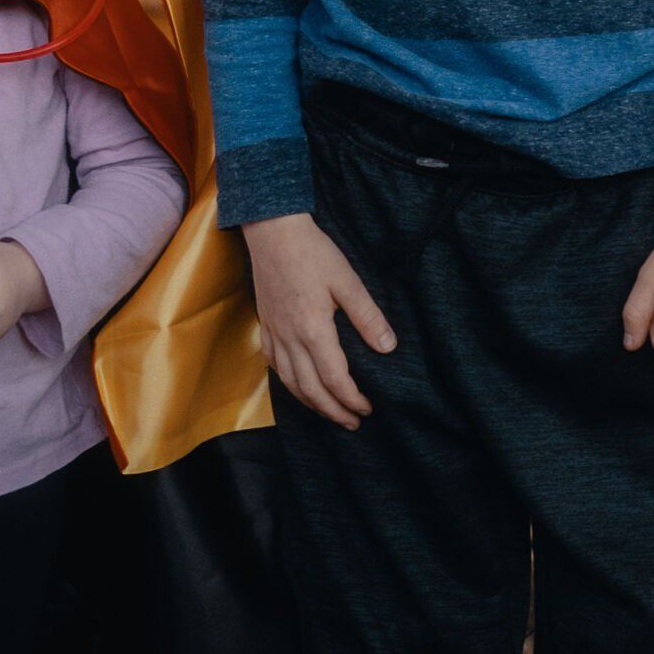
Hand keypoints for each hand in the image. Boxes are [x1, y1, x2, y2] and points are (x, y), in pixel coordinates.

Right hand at [244, 213, 395, 430]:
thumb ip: (368, 317)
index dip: (351, 399)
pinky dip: (289, 384)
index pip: (334, 379)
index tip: (368, 408)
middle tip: (353, 423)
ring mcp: (274, 333)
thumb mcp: (347, 281)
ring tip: (329, 413)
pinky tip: (299, 386)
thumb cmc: (312, 252)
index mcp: (313, 330)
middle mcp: (290, 338)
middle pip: (311, 390)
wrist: (272, 231)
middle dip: (333, 411)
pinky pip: (274, 366)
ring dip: (311, 403)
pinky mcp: (265, 325)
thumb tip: (388, 348)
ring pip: (290, 382)